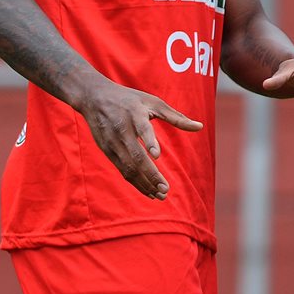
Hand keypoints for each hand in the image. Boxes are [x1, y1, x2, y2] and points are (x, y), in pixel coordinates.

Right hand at [77, 81, 202, 199]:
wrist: (94, 98)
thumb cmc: (129, 99)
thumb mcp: (153, 102)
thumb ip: (176, 117)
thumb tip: (200, 127)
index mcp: (135, 114)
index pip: (142, 128)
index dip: (149, 141)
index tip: (156, 155)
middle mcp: (122, 130)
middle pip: (135, 155)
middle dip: (151, 174)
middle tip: (166, 189)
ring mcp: (112, 142)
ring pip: (128, 167)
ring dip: (144, 183)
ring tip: (160, 195)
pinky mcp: (107, 151)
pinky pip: (122, 170)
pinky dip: (135, 182)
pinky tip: (148, 191)